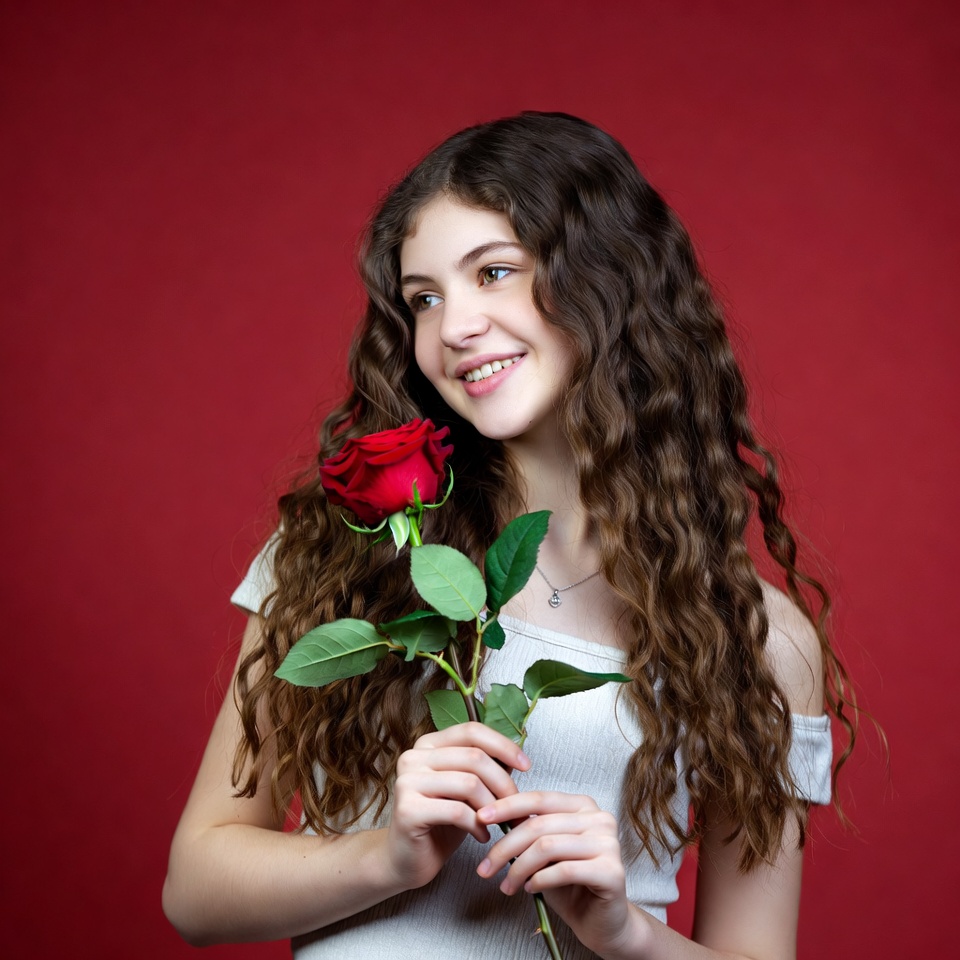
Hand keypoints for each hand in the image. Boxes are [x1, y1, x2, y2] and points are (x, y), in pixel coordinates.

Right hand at [386, 722, 530, 890]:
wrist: (407, 860)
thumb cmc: (441, 823)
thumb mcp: (466, 791)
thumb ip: (484, 769)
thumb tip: (517, 757)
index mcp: (428, 744)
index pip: (471, 731)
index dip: (502, 745)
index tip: (526, 765)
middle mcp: (413, 757)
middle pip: (474, 757)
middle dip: (503, 784)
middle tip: (516, 808)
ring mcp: (407, 781)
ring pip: (469, 783)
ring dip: (493, 808)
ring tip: (499, 824)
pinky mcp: (408, 809)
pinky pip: (458, 811)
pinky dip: (478, 826)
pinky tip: (483, 837)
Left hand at [475, 791, 636, 956]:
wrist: (602, 922)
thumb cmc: (570, 884)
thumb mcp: (544, 851)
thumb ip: (528, 829)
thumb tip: (492, 813)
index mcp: (583, 805)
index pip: (539, 798)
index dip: (507, 806)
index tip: (480, 817)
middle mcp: (600, 818)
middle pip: (539, 825)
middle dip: (506, 847)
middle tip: (485, 868)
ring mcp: (609, 843)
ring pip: (547, 847)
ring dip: (519, 869)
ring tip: (507, 885)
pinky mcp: (612, 871)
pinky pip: (564, 870)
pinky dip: (539, 880)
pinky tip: (530, 889)